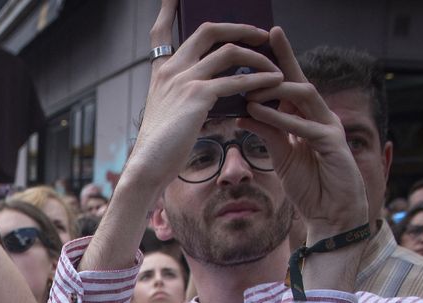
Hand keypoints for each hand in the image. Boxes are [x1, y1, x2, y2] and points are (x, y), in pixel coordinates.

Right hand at [118, 0, 282, 197]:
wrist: (148, 166)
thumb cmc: (160, 147)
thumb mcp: (167, 112)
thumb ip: (185, 94)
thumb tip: (214, 88)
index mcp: (162, 73)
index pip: (160, 33)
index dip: (167, 11)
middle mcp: (172, 70)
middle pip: (208, 31)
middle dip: (239, 27)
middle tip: (260, 34)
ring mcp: (184, 80)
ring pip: (229, 52)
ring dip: (257, 57)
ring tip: (274, 67)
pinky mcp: (198, 96)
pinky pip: (236, 80)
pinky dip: (259, 81)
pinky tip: (273, 83)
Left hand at [239, 28, 368, 238]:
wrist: (332, 215)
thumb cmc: (311, 186)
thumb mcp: (282, 157)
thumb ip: (267, 133)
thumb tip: (242, 113)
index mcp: (309, 117)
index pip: (292, 83)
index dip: (279, 61)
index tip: (262, 39)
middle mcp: (322, 116)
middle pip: (301, 80)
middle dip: (283, 59)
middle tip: (258, 47)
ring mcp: (330, 128)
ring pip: (304, 97)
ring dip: (276, 90)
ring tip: (250, 88)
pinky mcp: (333, 145)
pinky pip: (305, 127)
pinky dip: (282, 119)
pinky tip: (261, 114)